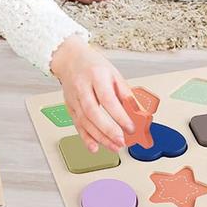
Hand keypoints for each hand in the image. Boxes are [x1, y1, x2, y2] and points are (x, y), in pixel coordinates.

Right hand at [50, 35, 135, 153]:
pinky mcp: (69, 107)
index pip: (108, 98)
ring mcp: (73, 97)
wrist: (70, 59)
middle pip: (93, 112)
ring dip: (100, 137)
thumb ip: (125, 92)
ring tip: (114, 146)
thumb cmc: (94, 65)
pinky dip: (86, 138)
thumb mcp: (113, 73)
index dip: (119, 115)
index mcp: (97, 75)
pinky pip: (77, 125)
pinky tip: (95, 147)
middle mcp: (82, 87)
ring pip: (84, 121)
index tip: (131, 127)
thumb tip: (137, 110)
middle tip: (121, 141)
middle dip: (108, 130)